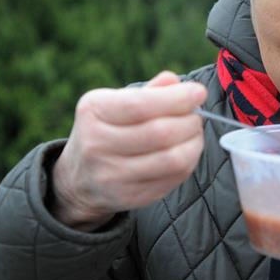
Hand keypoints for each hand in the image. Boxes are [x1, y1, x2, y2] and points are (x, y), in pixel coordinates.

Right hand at [50, 71, 207, 228]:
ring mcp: (112, 175)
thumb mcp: (116, 103)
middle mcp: (97, 144)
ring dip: (194, 143)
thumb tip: (175, 81)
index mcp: (94, 112)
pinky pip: (173, 179)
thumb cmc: (107, 129)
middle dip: (189, 121)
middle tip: (196, 115)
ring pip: (172, 159)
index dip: (177, 99)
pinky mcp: (130, 197)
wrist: (80, 177)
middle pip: (161, 133)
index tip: (198, 92)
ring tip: (194, 133)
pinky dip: (189, 162)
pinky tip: (186, 151)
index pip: (141, 105)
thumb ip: (148, 92)